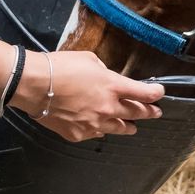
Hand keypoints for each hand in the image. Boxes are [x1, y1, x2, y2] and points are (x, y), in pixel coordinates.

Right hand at [12, 50, 164, 142]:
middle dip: (149, 113)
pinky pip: (95, 134)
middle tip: (156, 113)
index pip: (143, 93)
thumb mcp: (88, 59)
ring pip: (119, 129)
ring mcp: (94, 124)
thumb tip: (106, 79)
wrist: (34, 86)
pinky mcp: (78, 134)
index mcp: (112, 86)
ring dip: (128, 127)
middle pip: (136, 114)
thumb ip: (103, 71)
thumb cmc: (59, 67)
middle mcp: (107, 108)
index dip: (155, 93)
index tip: (160, 93)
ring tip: (133, 128)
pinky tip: (100, 129)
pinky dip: (99, 130)